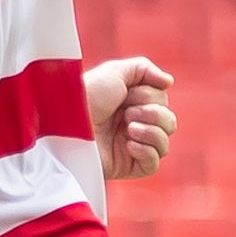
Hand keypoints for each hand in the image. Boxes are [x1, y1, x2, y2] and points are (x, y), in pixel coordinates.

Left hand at [85, 56, 176, 181]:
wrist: (66, 123)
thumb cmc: (86, 95)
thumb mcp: (115, 72)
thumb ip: (144, 69)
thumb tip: (169, 82)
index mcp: (131, 104)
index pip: (163, 102)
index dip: (149, 96)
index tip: (126, 95)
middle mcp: (132, 125)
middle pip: (169, 122)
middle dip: (152, 113)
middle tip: (126, 113)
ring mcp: (130, 147)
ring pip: (165, 144)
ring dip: (151, 131)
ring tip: (129, 127)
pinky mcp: (126, 166)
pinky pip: (153, 164)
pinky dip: (146, 151)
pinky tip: (128, 144)